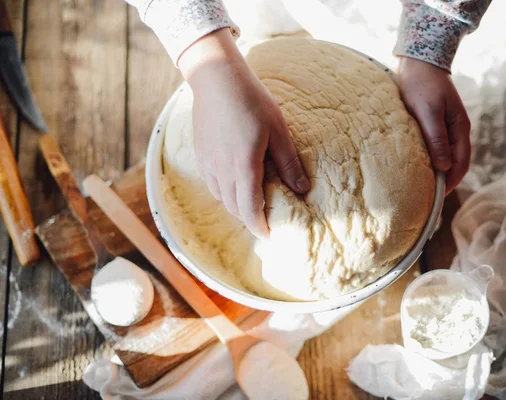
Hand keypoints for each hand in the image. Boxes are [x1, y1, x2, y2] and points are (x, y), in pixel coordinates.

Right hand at [179, 29, 309, 238]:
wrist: (216, 78)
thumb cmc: (252, 101)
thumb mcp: (278, 131)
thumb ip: (289, 163)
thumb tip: (303, 189)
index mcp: (243, 166)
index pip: (250, 210)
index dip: (260, 227)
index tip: (271, 235)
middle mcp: (221, 170)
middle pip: (234, 208)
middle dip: (250, 218)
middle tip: (266, 219)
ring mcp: (207, 163)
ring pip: (221, 197)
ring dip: (237, 205)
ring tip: (252, 201)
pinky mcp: (200, 155)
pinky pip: (212, 183)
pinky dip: (225, 191)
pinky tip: (235, 180)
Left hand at [396, 57, 470, 193]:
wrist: (418, 61)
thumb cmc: (421, 84)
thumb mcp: (428, 111)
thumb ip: (436, 138)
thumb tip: (444, 167)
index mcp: (460, 128)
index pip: (461, 163)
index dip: (451, 182)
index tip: (436, 197)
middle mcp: (456, 131)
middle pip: (455, 164)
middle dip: (444, 181)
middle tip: (427, 199)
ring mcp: (447, 128)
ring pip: (445, 157)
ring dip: (437, 172)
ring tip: (422, 187)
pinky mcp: (435, 125)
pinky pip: (436, 148)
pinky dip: (430, 160)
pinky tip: (417, 167)